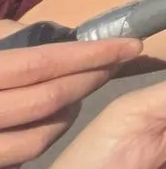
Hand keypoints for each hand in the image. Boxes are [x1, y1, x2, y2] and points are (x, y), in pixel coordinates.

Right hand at [0, 19, 140, 165]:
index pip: (41, 62)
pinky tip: (57, 115)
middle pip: (48, 98)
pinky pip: (24, 153)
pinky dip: (49, 133)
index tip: (130, 45)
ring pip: (42, 133)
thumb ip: (5, 36)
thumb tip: (48, 35)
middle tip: (116, 60)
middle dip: (91, 78)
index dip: (91, 54)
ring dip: (73, 109)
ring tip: (86, 85)